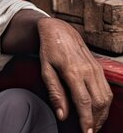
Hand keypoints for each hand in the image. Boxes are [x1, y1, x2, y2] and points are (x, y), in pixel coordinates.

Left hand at [37, 18, 112, 132]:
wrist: (59, 30)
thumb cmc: (49, 50)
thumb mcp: (45, 70)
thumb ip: (55, 93)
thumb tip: (62, 115)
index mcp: (73, 71)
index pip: (84, 102)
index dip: (86, 120)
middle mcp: (88, 70)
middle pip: (99, 102)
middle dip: (96, 120)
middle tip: (89, 131)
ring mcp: (96, 68)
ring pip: (106, 97)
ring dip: (102, 114)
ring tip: (94, 125)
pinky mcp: (99, 68)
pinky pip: (106, 90)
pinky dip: (104, 104)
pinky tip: (98, 111)